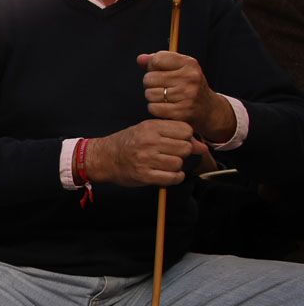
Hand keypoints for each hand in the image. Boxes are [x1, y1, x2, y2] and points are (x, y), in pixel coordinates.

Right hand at [88, 120, 206, 187]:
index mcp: (151, 127)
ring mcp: (146, 159)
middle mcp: (149, 142)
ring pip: (179, 163)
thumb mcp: (148, 130)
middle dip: (182, 153)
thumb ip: (174, 134)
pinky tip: (168, 175)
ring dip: (176, 166)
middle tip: (171, 154)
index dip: (186, 137)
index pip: (186, 130)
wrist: (103, 157)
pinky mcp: (144, 175)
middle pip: (185, 147)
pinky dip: (174, 178)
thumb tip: (202, 147)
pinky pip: (172, 177)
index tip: (176, 142)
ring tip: (165, 165)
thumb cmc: (128, 143)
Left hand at [138, 50, 235, 142]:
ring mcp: (187, 95)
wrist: (207, 108)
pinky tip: (166, 106)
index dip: (152, 66)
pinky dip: (155, 108)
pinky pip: (153, 108)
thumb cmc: (187, 85)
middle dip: (150, 84)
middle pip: (149, 78)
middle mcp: (190, 78)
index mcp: (189, 64)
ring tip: (165, 97)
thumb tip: (140, 59)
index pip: (157, 59)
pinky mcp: (182, 111)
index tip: (161, 72)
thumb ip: (157, 61)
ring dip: (152, 97)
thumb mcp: (178, 68)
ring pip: (149, 94)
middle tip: (163, 87)